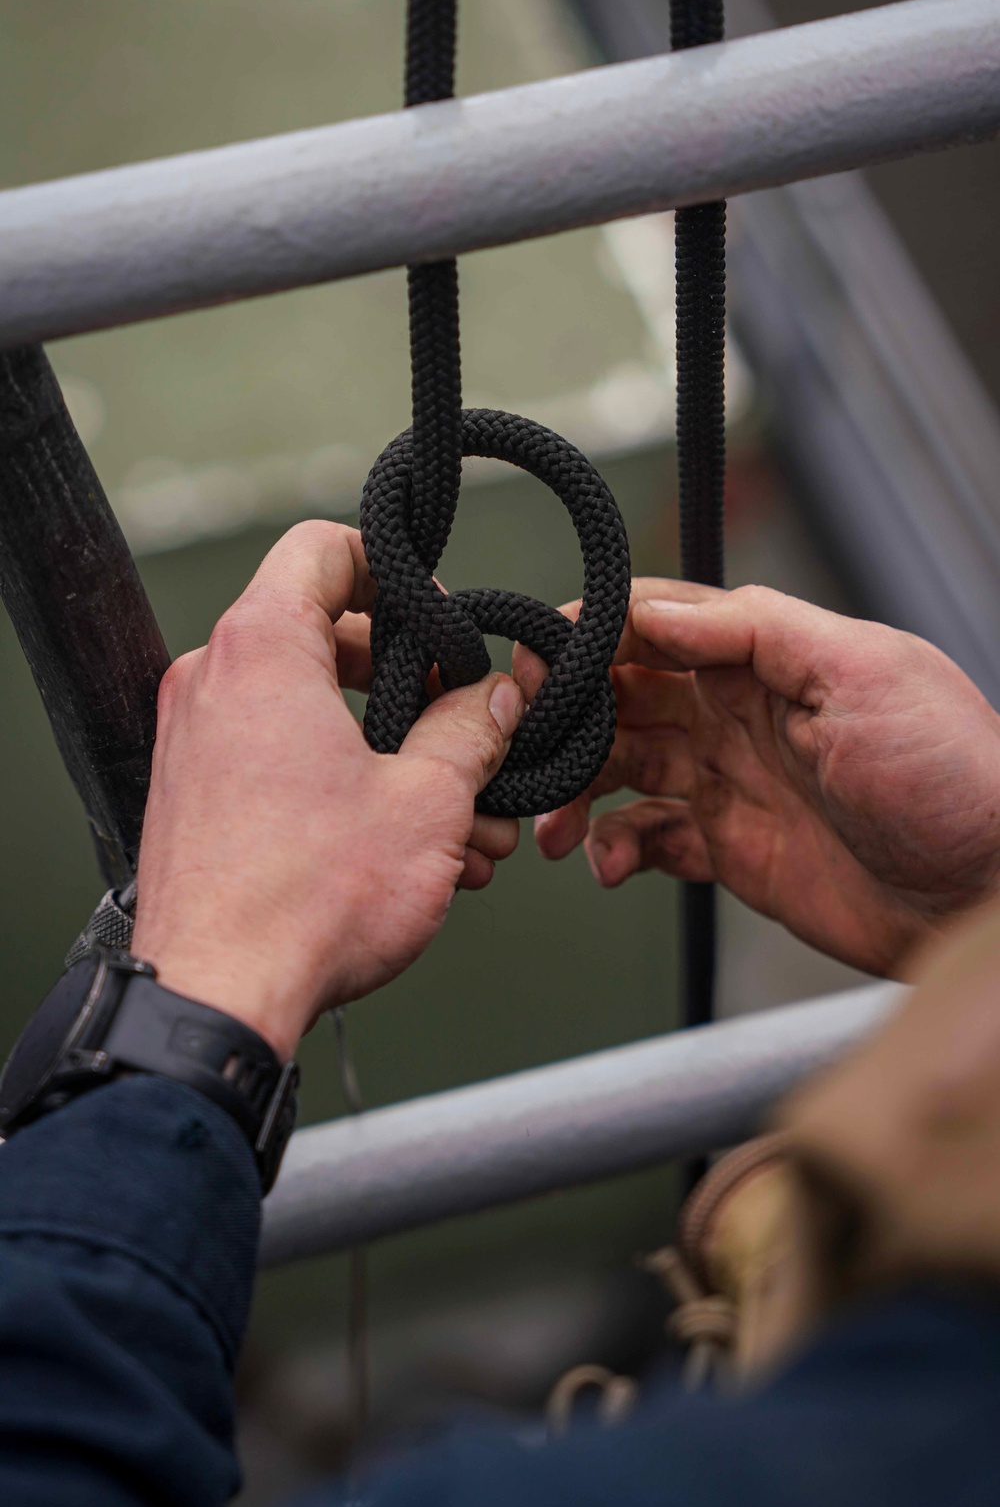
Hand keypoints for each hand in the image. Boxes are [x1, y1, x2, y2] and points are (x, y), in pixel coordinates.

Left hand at [132, 521, 522, 1056]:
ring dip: (392, 749)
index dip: (395, 568)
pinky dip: (344, 784)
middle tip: (467, 722)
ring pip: (312, 711)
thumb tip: (494, 700)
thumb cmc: (310, 898)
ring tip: (460, 813)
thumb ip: (471, 731)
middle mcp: (214, 682)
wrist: (219, 999)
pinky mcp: (195, 798)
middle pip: (326, 635)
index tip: (441, 617)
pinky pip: (280, 761)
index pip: (323, 548)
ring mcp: (195, 742)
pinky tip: (410, 848)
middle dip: (414, 680)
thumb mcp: (428, 801)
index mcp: (263, 650)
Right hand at [517, 580, 999, 975]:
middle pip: (623, 693)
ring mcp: (731, 780)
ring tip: (550, 825)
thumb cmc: (952, 777)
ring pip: (621, 765)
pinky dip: (615, 848)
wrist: (988, 896)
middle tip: (523, 745)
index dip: (591, 632)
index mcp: (767, 656)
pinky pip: (649, 838)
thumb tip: (660, 609)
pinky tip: (609, 864)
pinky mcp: (732, 848)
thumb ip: (757, 631)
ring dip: (575, 785)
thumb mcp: (866, 674)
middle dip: (565, 712)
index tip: (537, 655)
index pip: (657, 622)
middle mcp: (739, 711)